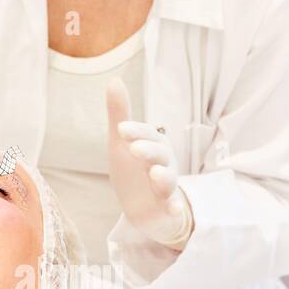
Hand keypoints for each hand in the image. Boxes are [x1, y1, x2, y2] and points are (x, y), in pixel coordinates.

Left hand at [105, 78, 192, 246]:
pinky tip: (173, 209)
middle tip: (134, 149)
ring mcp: (166, 185)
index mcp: (153, 144)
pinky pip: (174, 207)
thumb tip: (114, 79)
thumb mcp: (121, 142)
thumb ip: (119, 113)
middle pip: (159, 154)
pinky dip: (174, 208)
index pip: (146, 134)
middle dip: (148, 151)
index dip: (135, 131)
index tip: (120, 129)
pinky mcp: (167, 205)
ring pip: (168, 179)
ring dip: (163, 177)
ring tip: (155, 174)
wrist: (142, 205)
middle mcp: (163, 162)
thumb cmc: (132, 168)